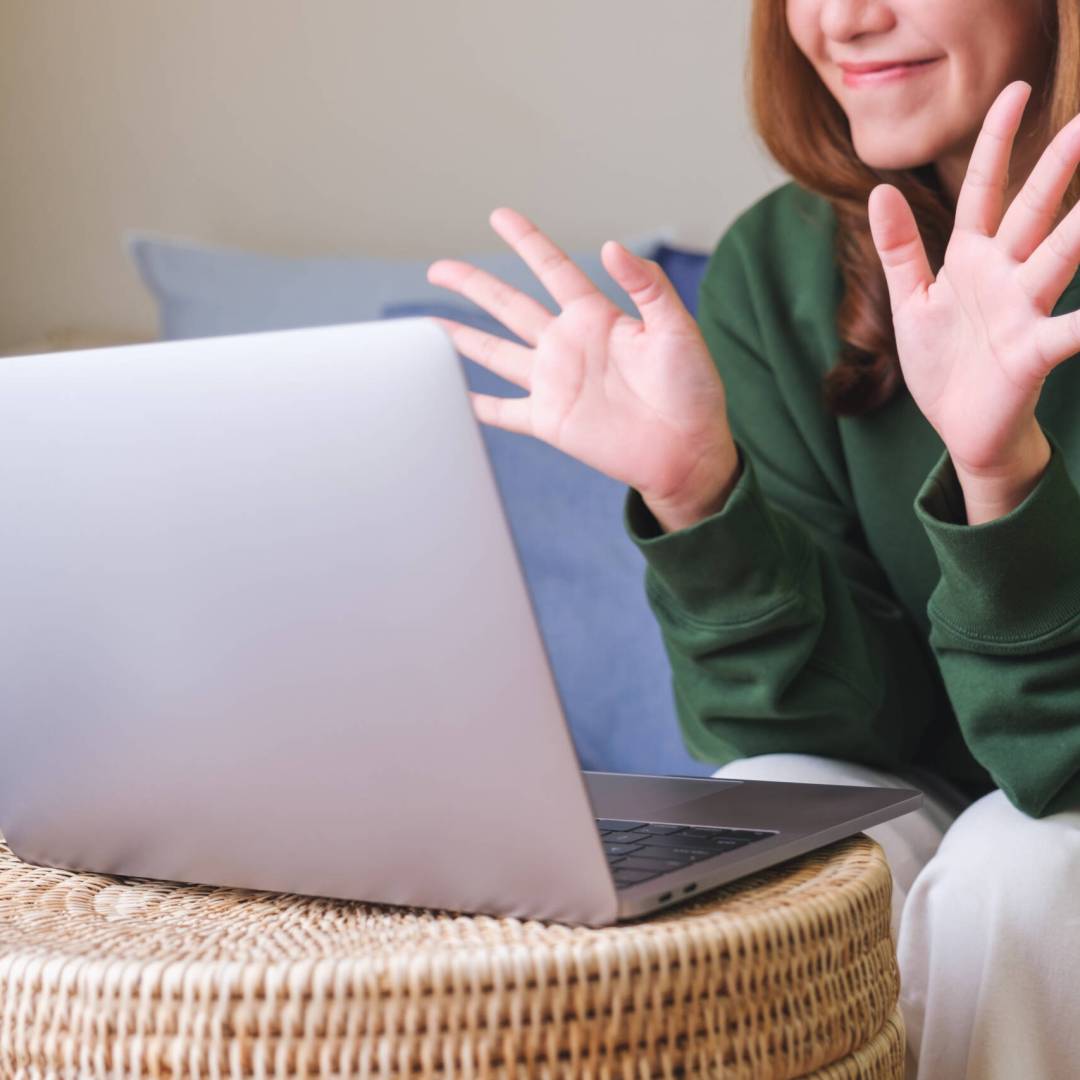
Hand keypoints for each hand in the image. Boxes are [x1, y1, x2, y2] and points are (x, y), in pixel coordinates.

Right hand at [426, 209, 739, 530]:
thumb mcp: (677, 328)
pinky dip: (476, 406)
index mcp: (596, 318)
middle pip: (509, 306)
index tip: (499, 216)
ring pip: (496, 353)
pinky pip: (504, 411)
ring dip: (463, 339)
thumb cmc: (692, 389)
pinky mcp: (549, 421)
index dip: (526, 242)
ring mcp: (555, 384)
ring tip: (431, 325)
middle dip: (474, 285)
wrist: (688, 450)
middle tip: (439, 268)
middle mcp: (568, 346)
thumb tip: (612, 247)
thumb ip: (647, 287)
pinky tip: (453, 395)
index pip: (552, 270)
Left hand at [868, 81, 1079, 521]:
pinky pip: (1071, 330)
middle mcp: (1005, 276)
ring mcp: (1024, 312)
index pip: (985, 190)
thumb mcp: (911, 302)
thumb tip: (880, 190)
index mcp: (972, 260)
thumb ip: (900, 249)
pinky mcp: (1033, 352)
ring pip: (1062, 255)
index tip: (1014, 92)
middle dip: (1061, 164)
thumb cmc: (943, 364)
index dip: (996, 143)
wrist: (960, 428)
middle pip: (1036, 209)